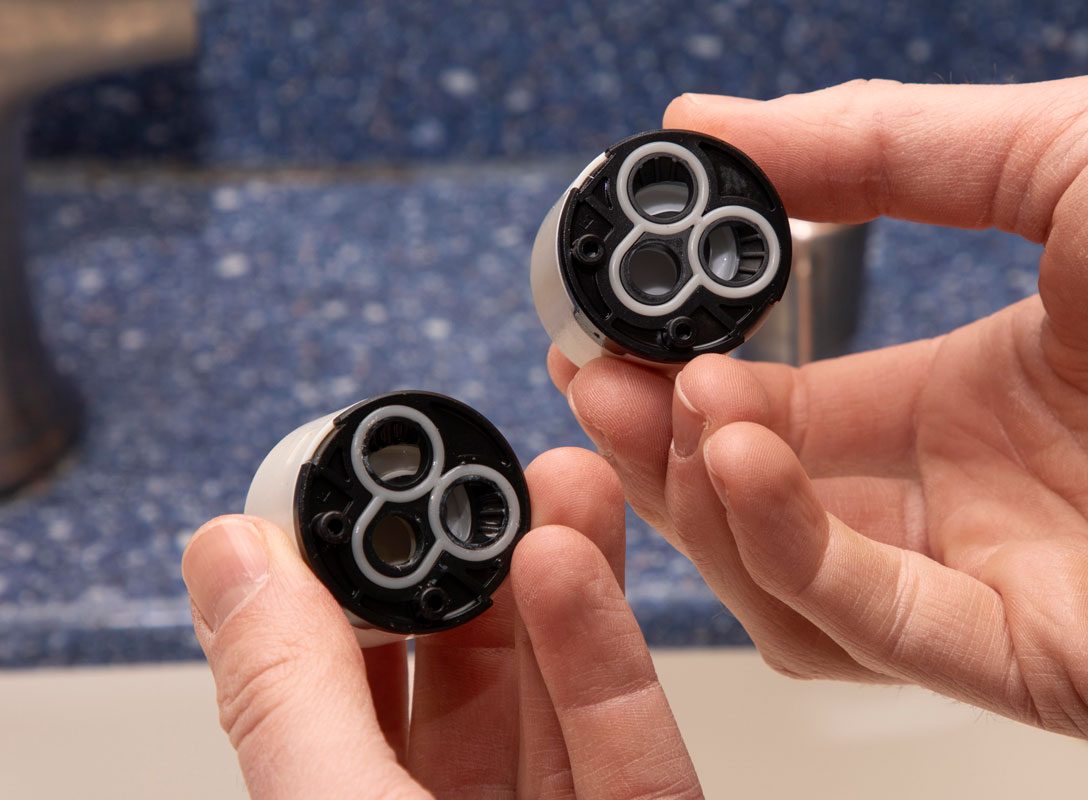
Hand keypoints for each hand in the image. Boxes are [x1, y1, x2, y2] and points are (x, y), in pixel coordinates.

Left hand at [181, 448, 699, 797]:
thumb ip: (289, 695)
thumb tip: (226, 557)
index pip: (344, 680)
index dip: (353, 577)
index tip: (363, 492)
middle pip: (465, 666)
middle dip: (473, 557)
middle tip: (480, 471)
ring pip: (554, 678)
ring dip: (555, 566)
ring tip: (553, 477)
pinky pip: (627, 719)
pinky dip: (604, 636)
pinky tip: (578, 557)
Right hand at [552, 73, 1087, 741]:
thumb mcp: (1049, 152)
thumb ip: (867, 146)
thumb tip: (707, 128)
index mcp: (959, 403)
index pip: (779, 416)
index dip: (683, 381)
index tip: (606, 333)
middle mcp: (961, 507)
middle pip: (762, 509)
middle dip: (663, 445)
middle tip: (595, 377)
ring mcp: (991, 589)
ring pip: (789, 584)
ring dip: (706, 498)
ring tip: (668, 404)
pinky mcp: (1031, 659)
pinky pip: (872, 624)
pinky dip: (788, 545)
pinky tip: (738, 456)